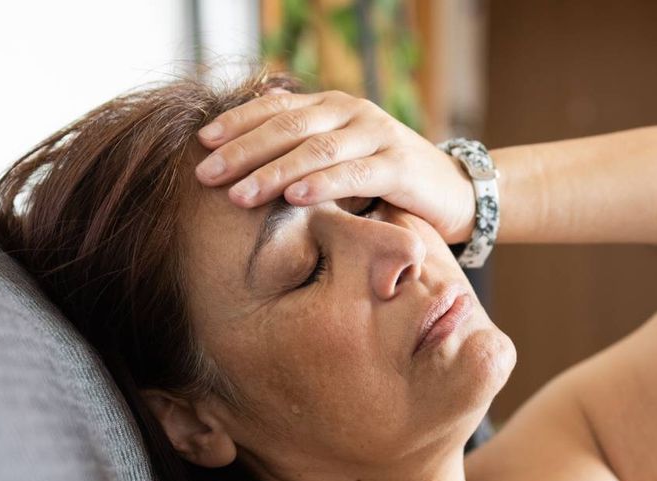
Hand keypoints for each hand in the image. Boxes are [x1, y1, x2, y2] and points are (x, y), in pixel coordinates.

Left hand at [194, 90, 476, 243]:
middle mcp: (352, 112)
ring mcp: (377, 134)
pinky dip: (321, 183)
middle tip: (207, 174)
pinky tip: (294, 197)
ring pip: (315, 149)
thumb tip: (250, 147)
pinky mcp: (399, 163)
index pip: (275, 108)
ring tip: (239, 194)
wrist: (454, 191)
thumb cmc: (388, 181)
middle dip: (243, 151)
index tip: (202, 144)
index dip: (237, 123)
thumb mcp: (342, 159)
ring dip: (273, 171)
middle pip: (287, 126)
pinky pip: (353, 172)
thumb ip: (306, 148)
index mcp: (332, 107)